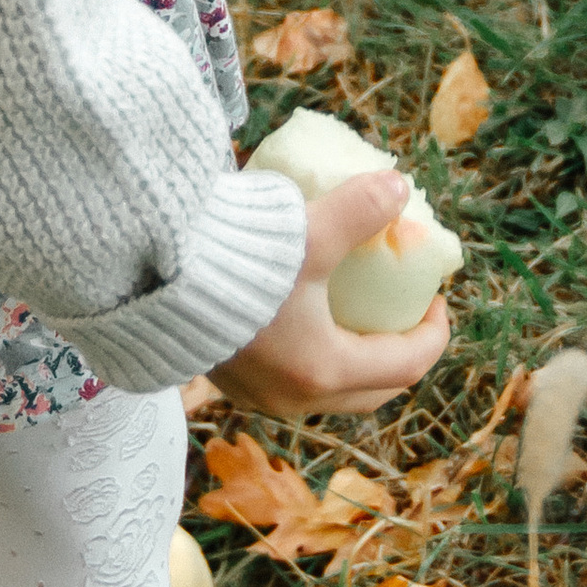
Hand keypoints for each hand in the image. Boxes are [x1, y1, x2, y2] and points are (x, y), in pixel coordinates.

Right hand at [212, 168, 450, 416]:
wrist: (150, 281)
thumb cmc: (235, 265)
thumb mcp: (309, 233)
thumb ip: (360, 209)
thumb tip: (400, 187)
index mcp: (324, 371)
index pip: (407, 364)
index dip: (434, 331)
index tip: (436, 297)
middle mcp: (293, 399)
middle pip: (373, 390)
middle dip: (399, 353)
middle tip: (406, 310)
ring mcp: (258, 396)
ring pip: (331, 392)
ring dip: (356, 359)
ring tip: (359, 313)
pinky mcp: (230, 382)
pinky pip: (292, 383)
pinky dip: (316, 358)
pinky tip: (306, 318)